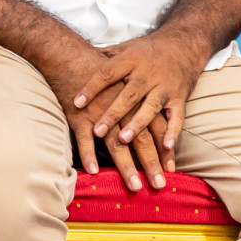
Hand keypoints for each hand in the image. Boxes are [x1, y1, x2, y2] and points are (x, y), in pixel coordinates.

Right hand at [41, 45, 170, 192]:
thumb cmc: (97, 66)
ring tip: (135, 186)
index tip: (172, 170)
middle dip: (151, 164)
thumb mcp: (124, 76)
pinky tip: (94, 171)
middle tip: (160, 186)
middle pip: (141, 139)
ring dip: (127, 166)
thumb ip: (137, 92)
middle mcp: (122, 108)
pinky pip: (84, 138)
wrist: (69, 54)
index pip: (156, 127)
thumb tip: (150, 110)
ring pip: (116, 143)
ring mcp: (101, 112)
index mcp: (137, 98)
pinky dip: (89, 154)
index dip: (165, 149)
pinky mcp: (80, 114)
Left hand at [72, 31, 207, 161]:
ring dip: (138, 124)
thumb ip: (103, 56)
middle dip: (113, 114)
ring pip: (151, 107)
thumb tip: (73, 54)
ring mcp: (165, 87)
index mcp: (130, 60)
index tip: (76, 103)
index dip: (91, 88)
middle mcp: (147, 73)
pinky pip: (177, 117)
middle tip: (97, 131)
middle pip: (128, 95)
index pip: (107, 74)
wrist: (182, 45)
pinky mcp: (180, 98)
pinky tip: (166, 146)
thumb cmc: (146, 50)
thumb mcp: (124, 48)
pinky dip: (173, 132)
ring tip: (124, 140)